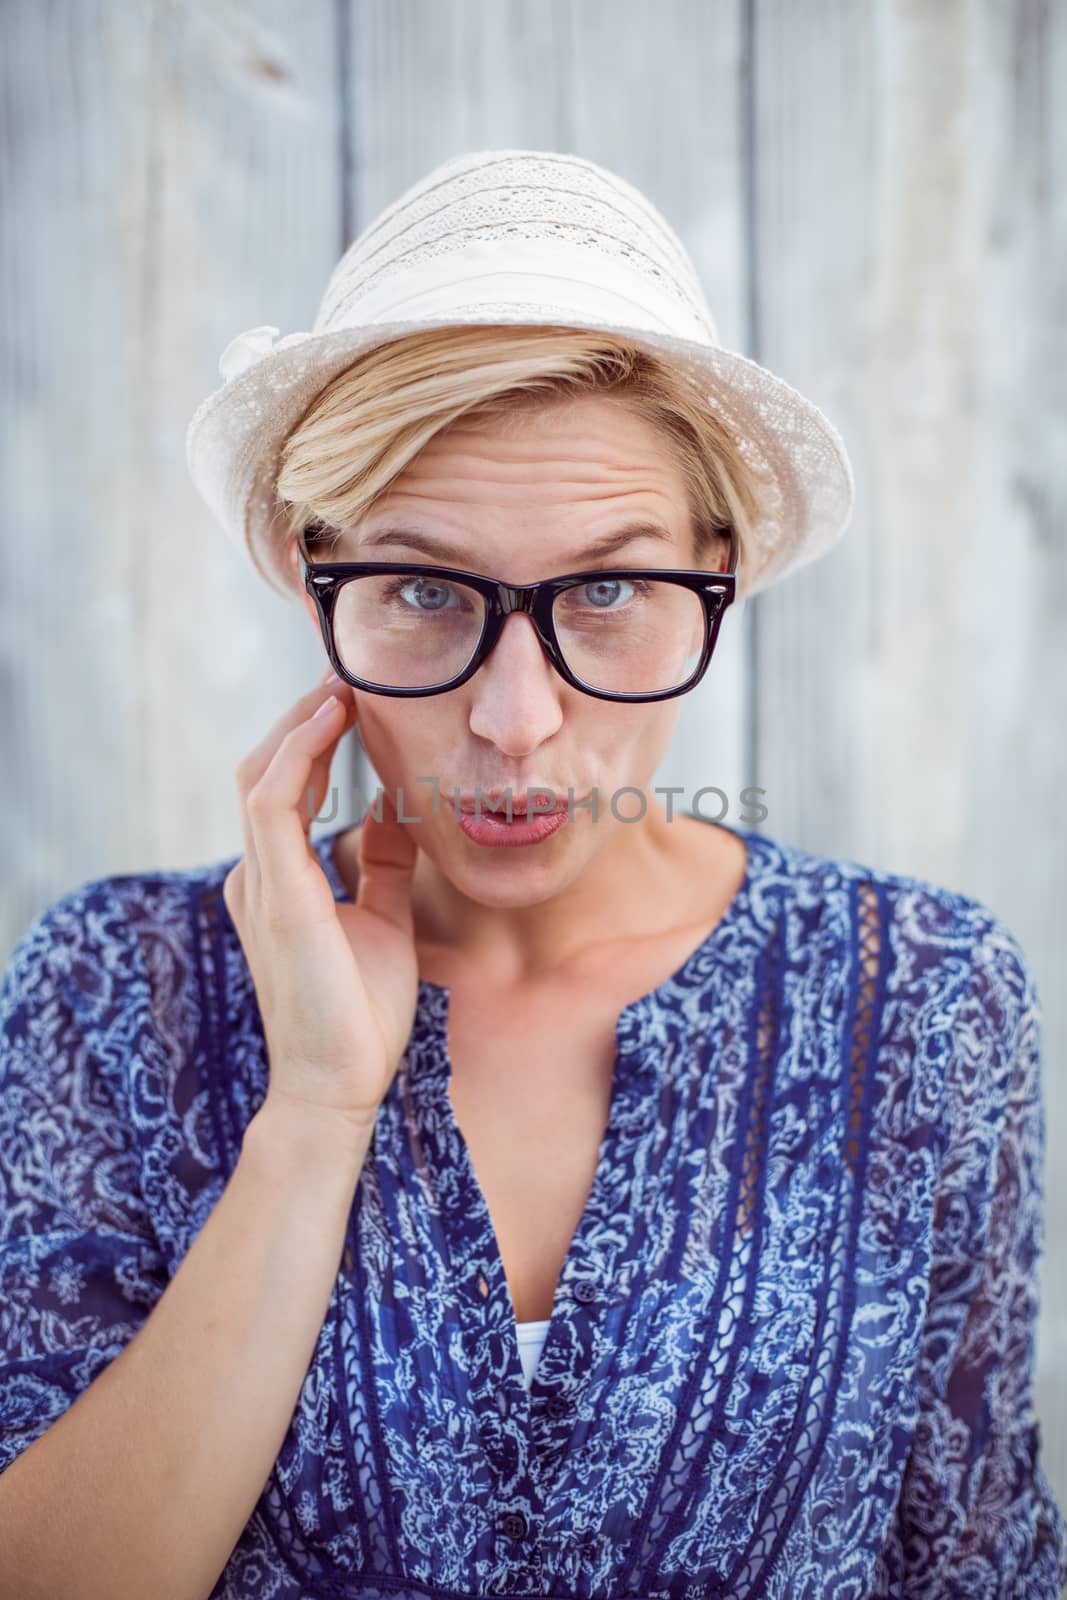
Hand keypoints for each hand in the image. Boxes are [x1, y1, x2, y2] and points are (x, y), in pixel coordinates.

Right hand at [222, 667, 418, 1133]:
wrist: (340, 1083)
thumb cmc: (360, 1014)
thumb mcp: (384, 919)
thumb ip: (383, 865)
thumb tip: (398, 812)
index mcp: (277, 882)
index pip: (284, 789)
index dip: (313, 738)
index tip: (352, 696)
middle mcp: (258, 875)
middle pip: (265, 771)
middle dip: (303, 718)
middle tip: (347, 672)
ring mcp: (259, 882)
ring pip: (261, 775)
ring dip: (300, 723)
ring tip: (341, 683)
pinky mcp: (274, 893)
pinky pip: (272, 802)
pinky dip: (298, 753)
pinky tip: (331, 720)